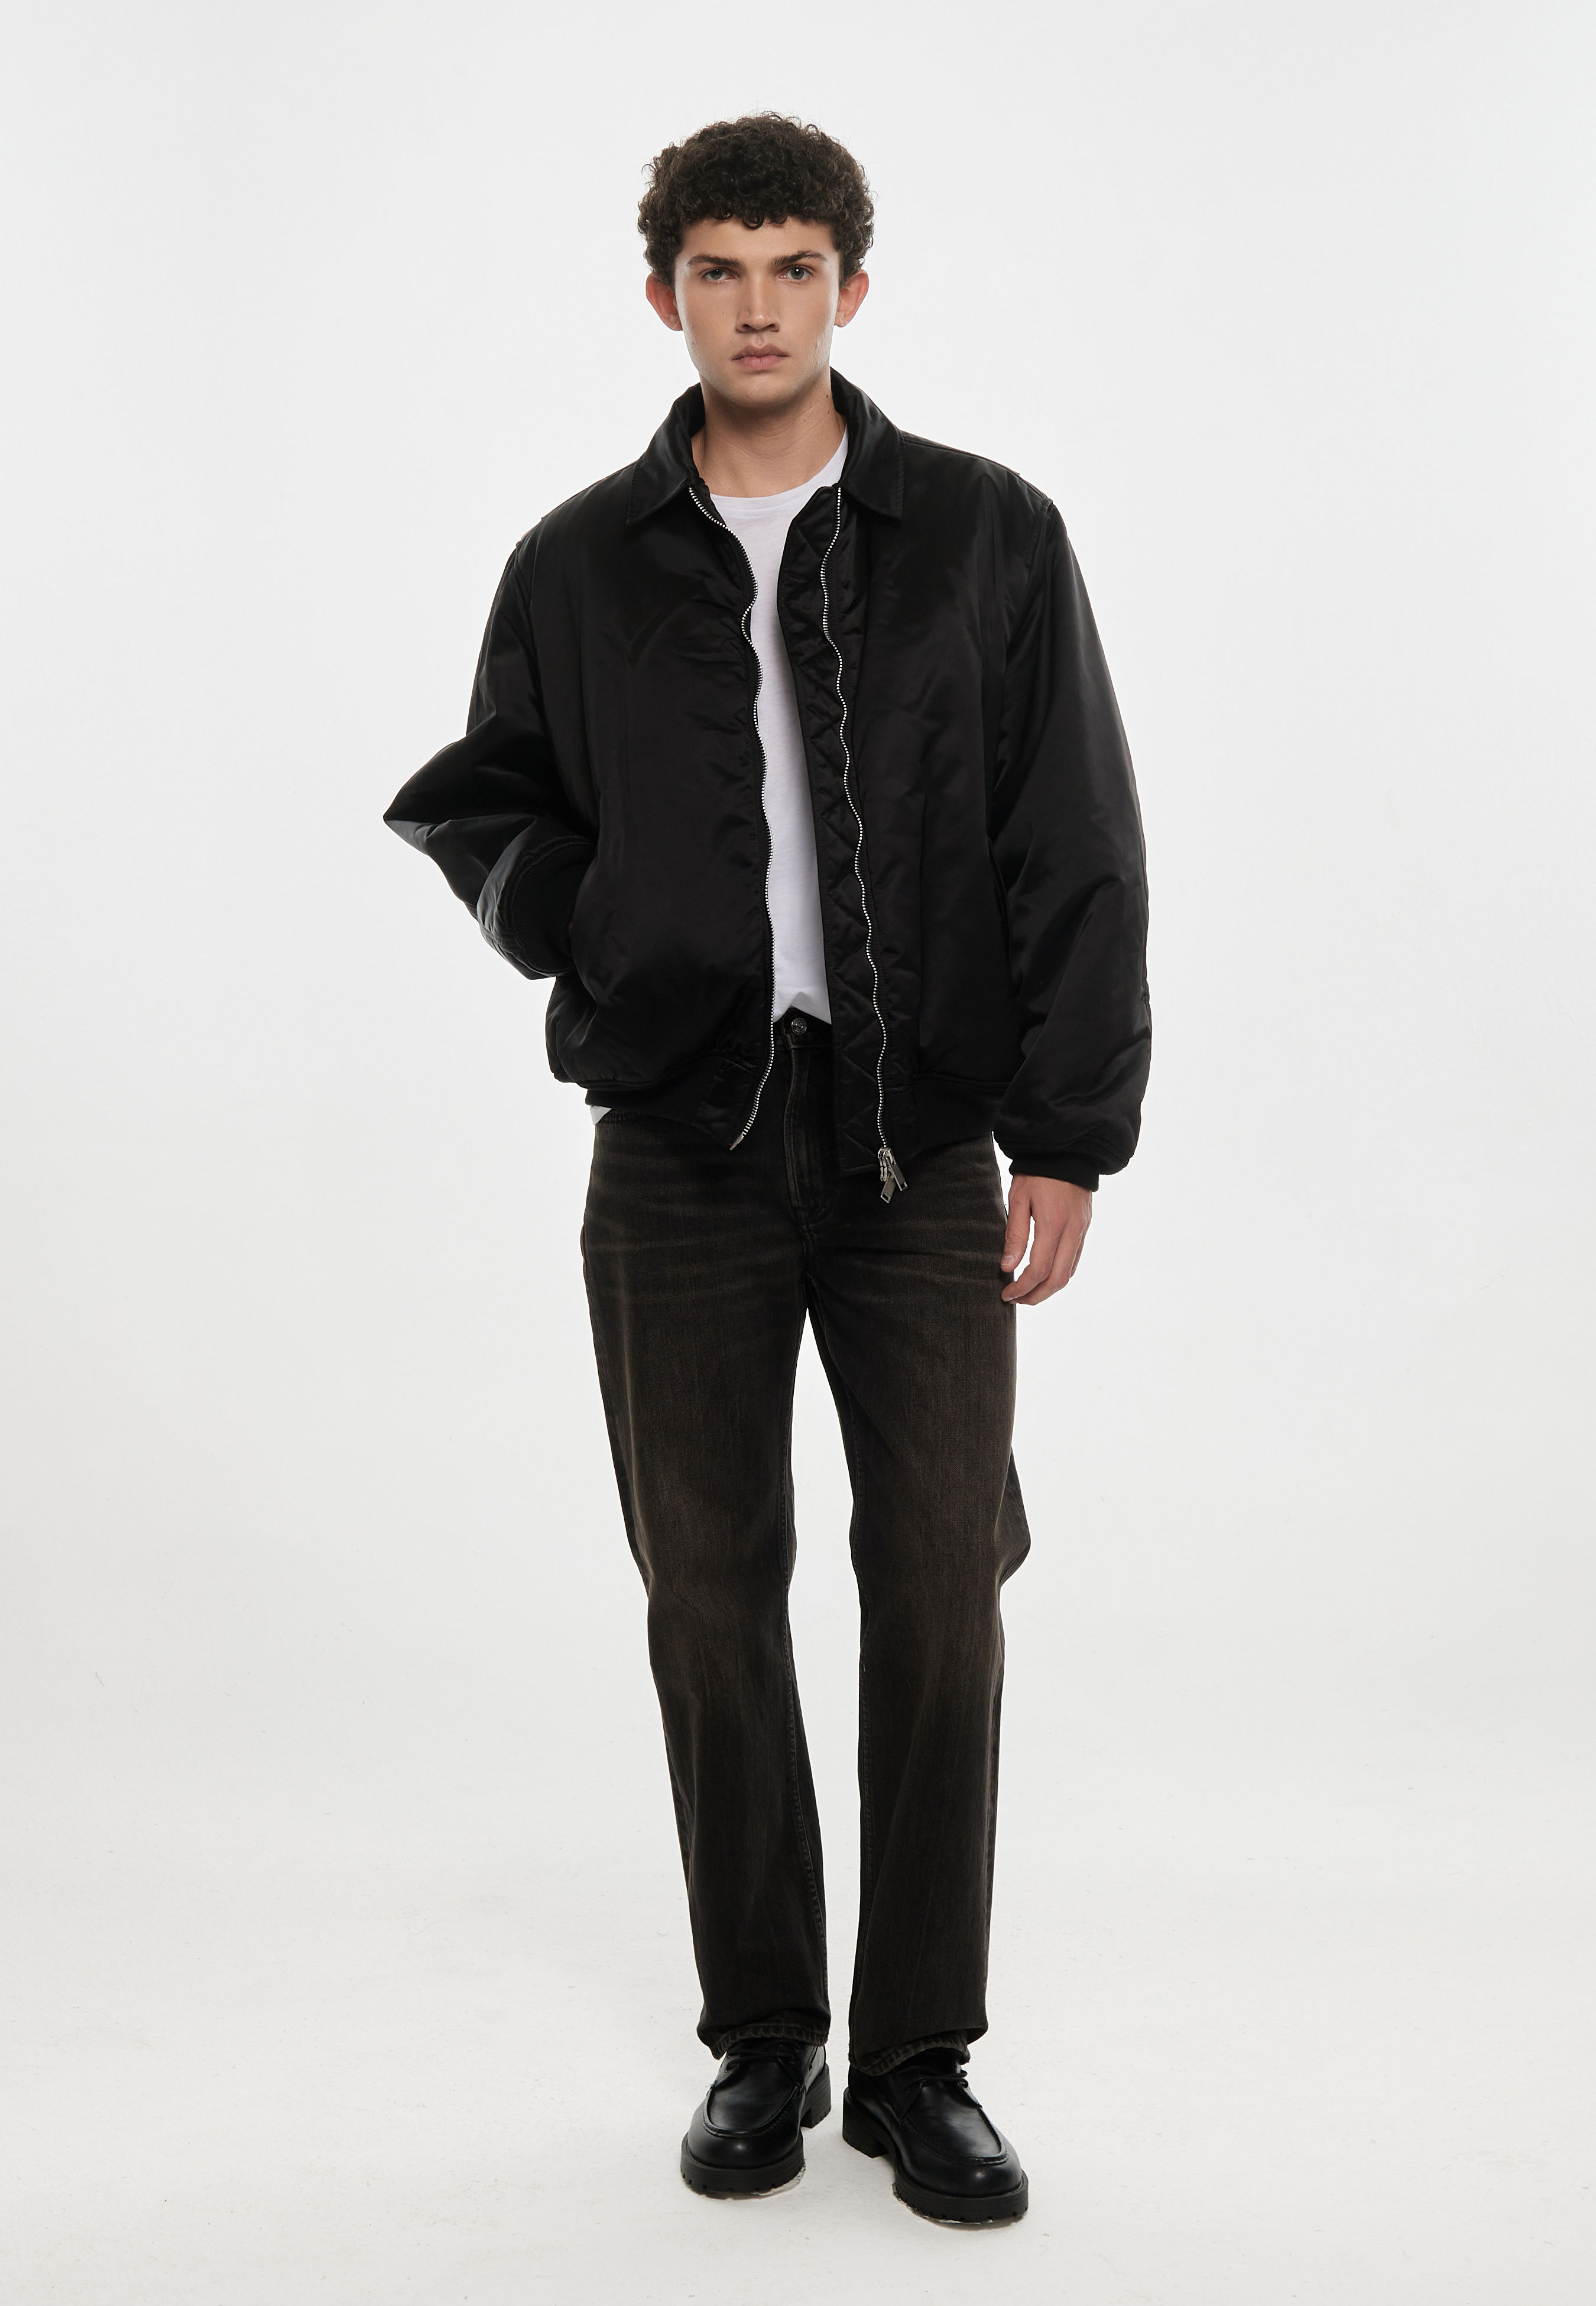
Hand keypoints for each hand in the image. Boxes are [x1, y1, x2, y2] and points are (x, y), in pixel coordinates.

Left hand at [1001, 1175, 1092, 1305]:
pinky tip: (1044, 1275)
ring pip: (1069, 1273)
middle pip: (1058, 1279)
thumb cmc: (1036, 1172)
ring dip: (1048, 1288)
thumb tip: (1007, 1266)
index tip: (1005, 1294)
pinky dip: (1059, 1273)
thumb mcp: (1018, 1199)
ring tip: (1027, 1291)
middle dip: (1036, 1296)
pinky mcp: (1085, 1227)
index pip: (1037, 1270)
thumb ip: (1014, 1234)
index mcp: (1053, 1224)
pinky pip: (1074, 1259)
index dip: (1021, 1288)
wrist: (1066, 1150)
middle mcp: (1072, 1231)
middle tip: (1015, 1300)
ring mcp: (1082, 1230)